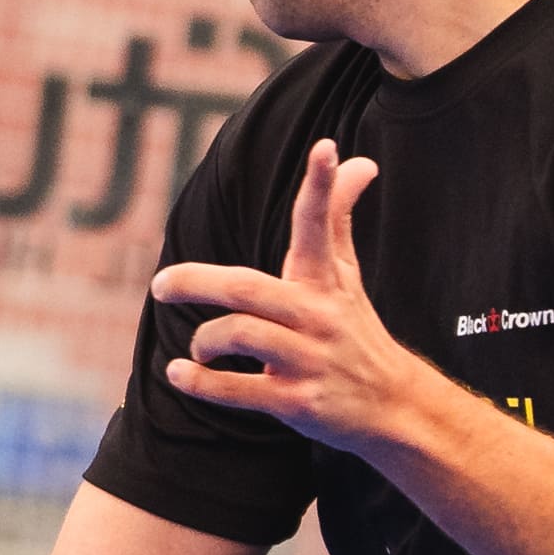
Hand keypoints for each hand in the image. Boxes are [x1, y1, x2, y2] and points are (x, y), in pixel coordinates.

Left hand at [150, 141, 426, 455]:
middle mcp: (318, 316)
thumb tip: (358, 161)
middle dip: (196, 282)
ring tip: (199, 347)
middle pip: (247, 288)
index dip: (321, 186)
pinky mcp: (297, 402)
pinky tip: (179, 373)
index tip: (325, 148)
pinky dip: (200, 383)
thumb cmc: (357, 331)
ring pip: (239, 335)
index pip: (320, 226)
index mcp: (325, 281)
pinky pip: (237, 390)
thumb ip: (337, 218)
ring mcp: (308, 360)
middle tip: (161, 286)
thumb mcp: (347, 275)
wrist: (393, 406)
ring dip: (205, 340)